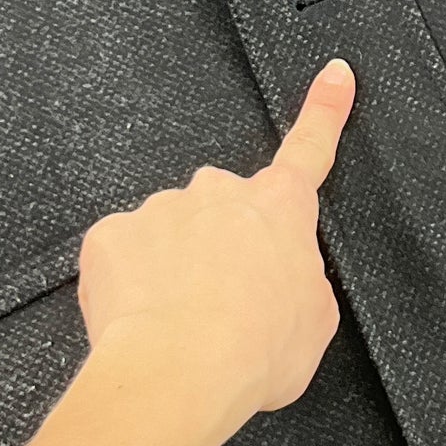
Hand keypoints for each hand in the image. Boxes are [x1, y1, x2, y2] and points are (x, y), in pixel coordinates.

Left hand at [75, 58, 355, 441]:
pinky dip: (132, 286)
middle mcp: (219, 193)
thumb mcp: (315, 321)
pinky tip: (143, 320)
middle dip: (223, 246)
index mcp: (280, 208)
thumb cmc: (252, 352)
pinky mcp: (112, 236)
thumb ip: (301, 281)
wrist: (178, 371)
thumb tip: (280, 279)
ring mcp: (161, 209)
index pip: (311, 147)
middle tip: (225, 303)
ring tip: (182, 326)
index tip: (333, 74)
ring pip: (170, 234)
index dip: (325, 109)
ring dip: (175, 270)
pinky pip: (124, 256)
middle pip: (225, 210)